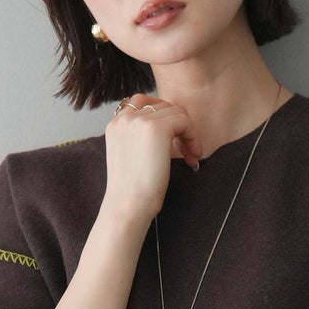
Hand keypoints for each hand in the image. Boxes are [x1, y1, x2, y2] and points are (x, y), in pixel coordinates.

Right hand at [104, 93, 204, 225]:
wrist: (128, 205)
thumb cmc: (131, 190)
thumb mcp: (130, 155)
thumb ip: (139, 137)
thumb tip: (168, 128)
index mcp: (115, 123)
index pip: (144, 103)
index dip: (164, 119)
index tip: (173, 142)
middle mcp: (125, 117)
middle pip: (162, 106)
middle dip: (178, 126)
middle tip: (186, 151)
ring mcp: (140, 120)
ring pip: (176, 112)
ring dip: (188, 133)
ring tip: (190, 156)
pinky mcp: (157, 128)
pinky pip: (184, 121)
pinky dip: (193, 137)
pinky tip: (192, 157)